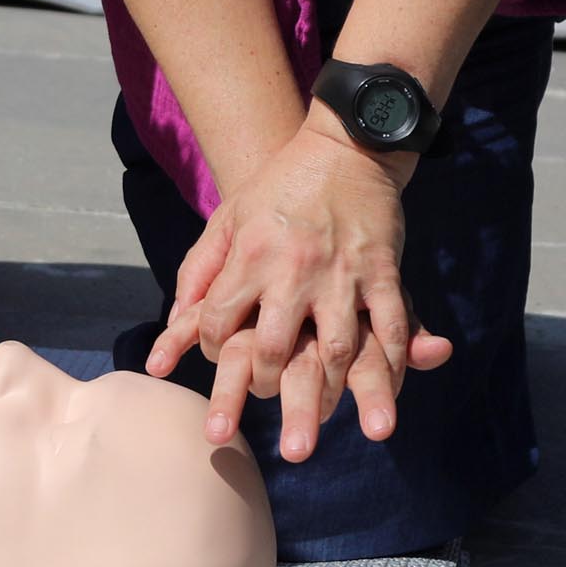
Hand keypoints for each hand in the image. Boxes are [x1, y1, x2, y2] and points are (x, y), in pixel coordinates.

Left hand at [145, 120, 451, 460]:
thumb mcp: (227, 219)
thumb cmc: (278, 187)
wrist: (344, 145)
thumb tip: (172, 329)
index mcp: (249, 258)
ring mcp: (340, 272)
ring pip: (334, 348)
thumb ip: (198, 273)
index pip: (220, 325)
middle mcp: (292, 270)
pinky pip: (388, 323)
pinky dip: (393, 358)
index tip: (226, 360)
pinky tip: (391, 384)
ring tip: (332, 421)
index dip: (217, 352)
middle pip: (274, 349)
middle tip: (277, 415)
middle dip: (268, 388)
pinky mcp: (381, 268)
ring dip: (333, 393)